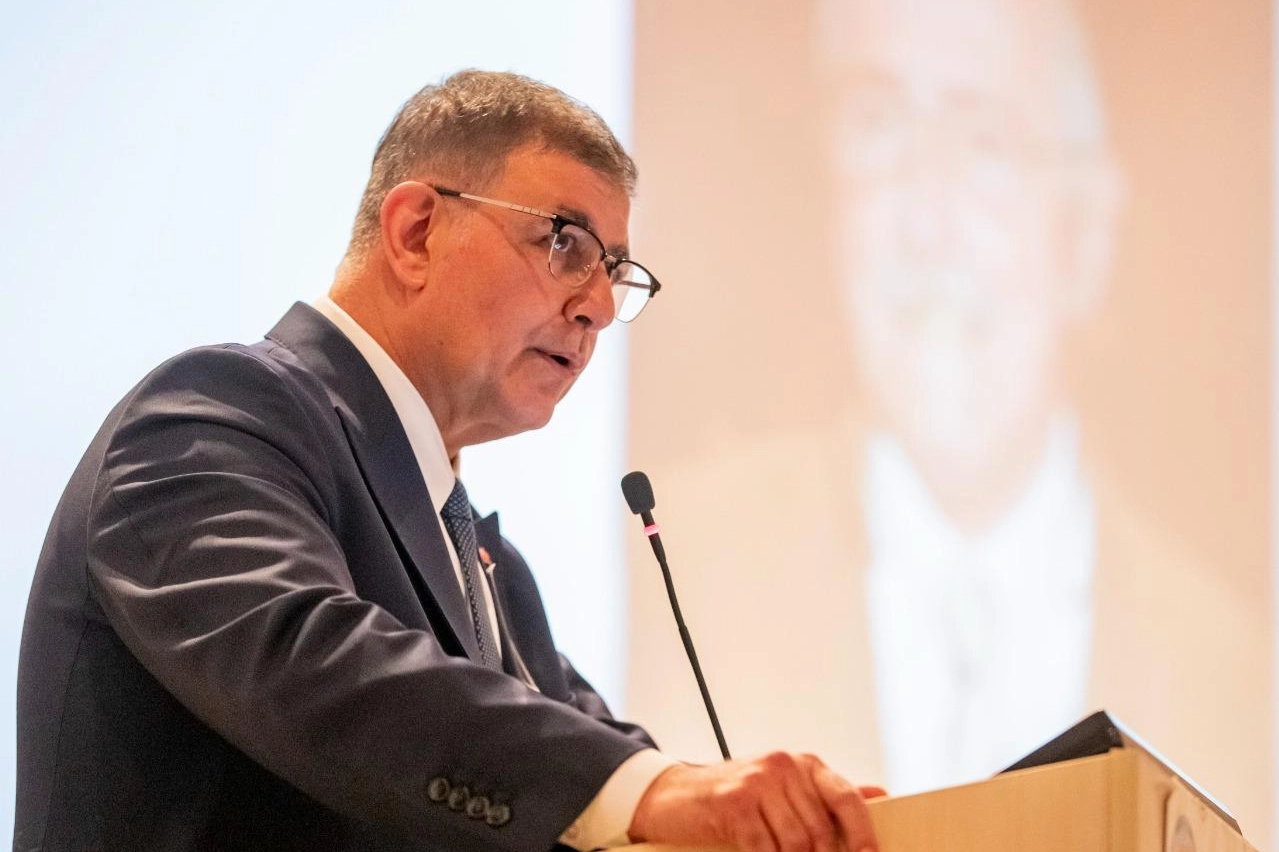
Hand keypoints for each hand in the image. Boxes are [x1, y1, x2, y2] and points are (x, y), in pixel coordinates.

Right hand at [628, 753, 884, 851]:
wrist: (675, 796)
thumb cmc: (734, 798)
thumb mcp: (784, 790)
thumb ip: (827, 795)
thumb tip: (880, 795)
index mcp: (803, 764)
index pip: (847, 798)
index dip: (863, 834)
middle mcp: (783, 766)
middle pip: (820, 831)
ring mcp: (757, 782)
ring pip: (795, 843)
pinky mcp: (734, 802)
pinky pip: (763, 848)